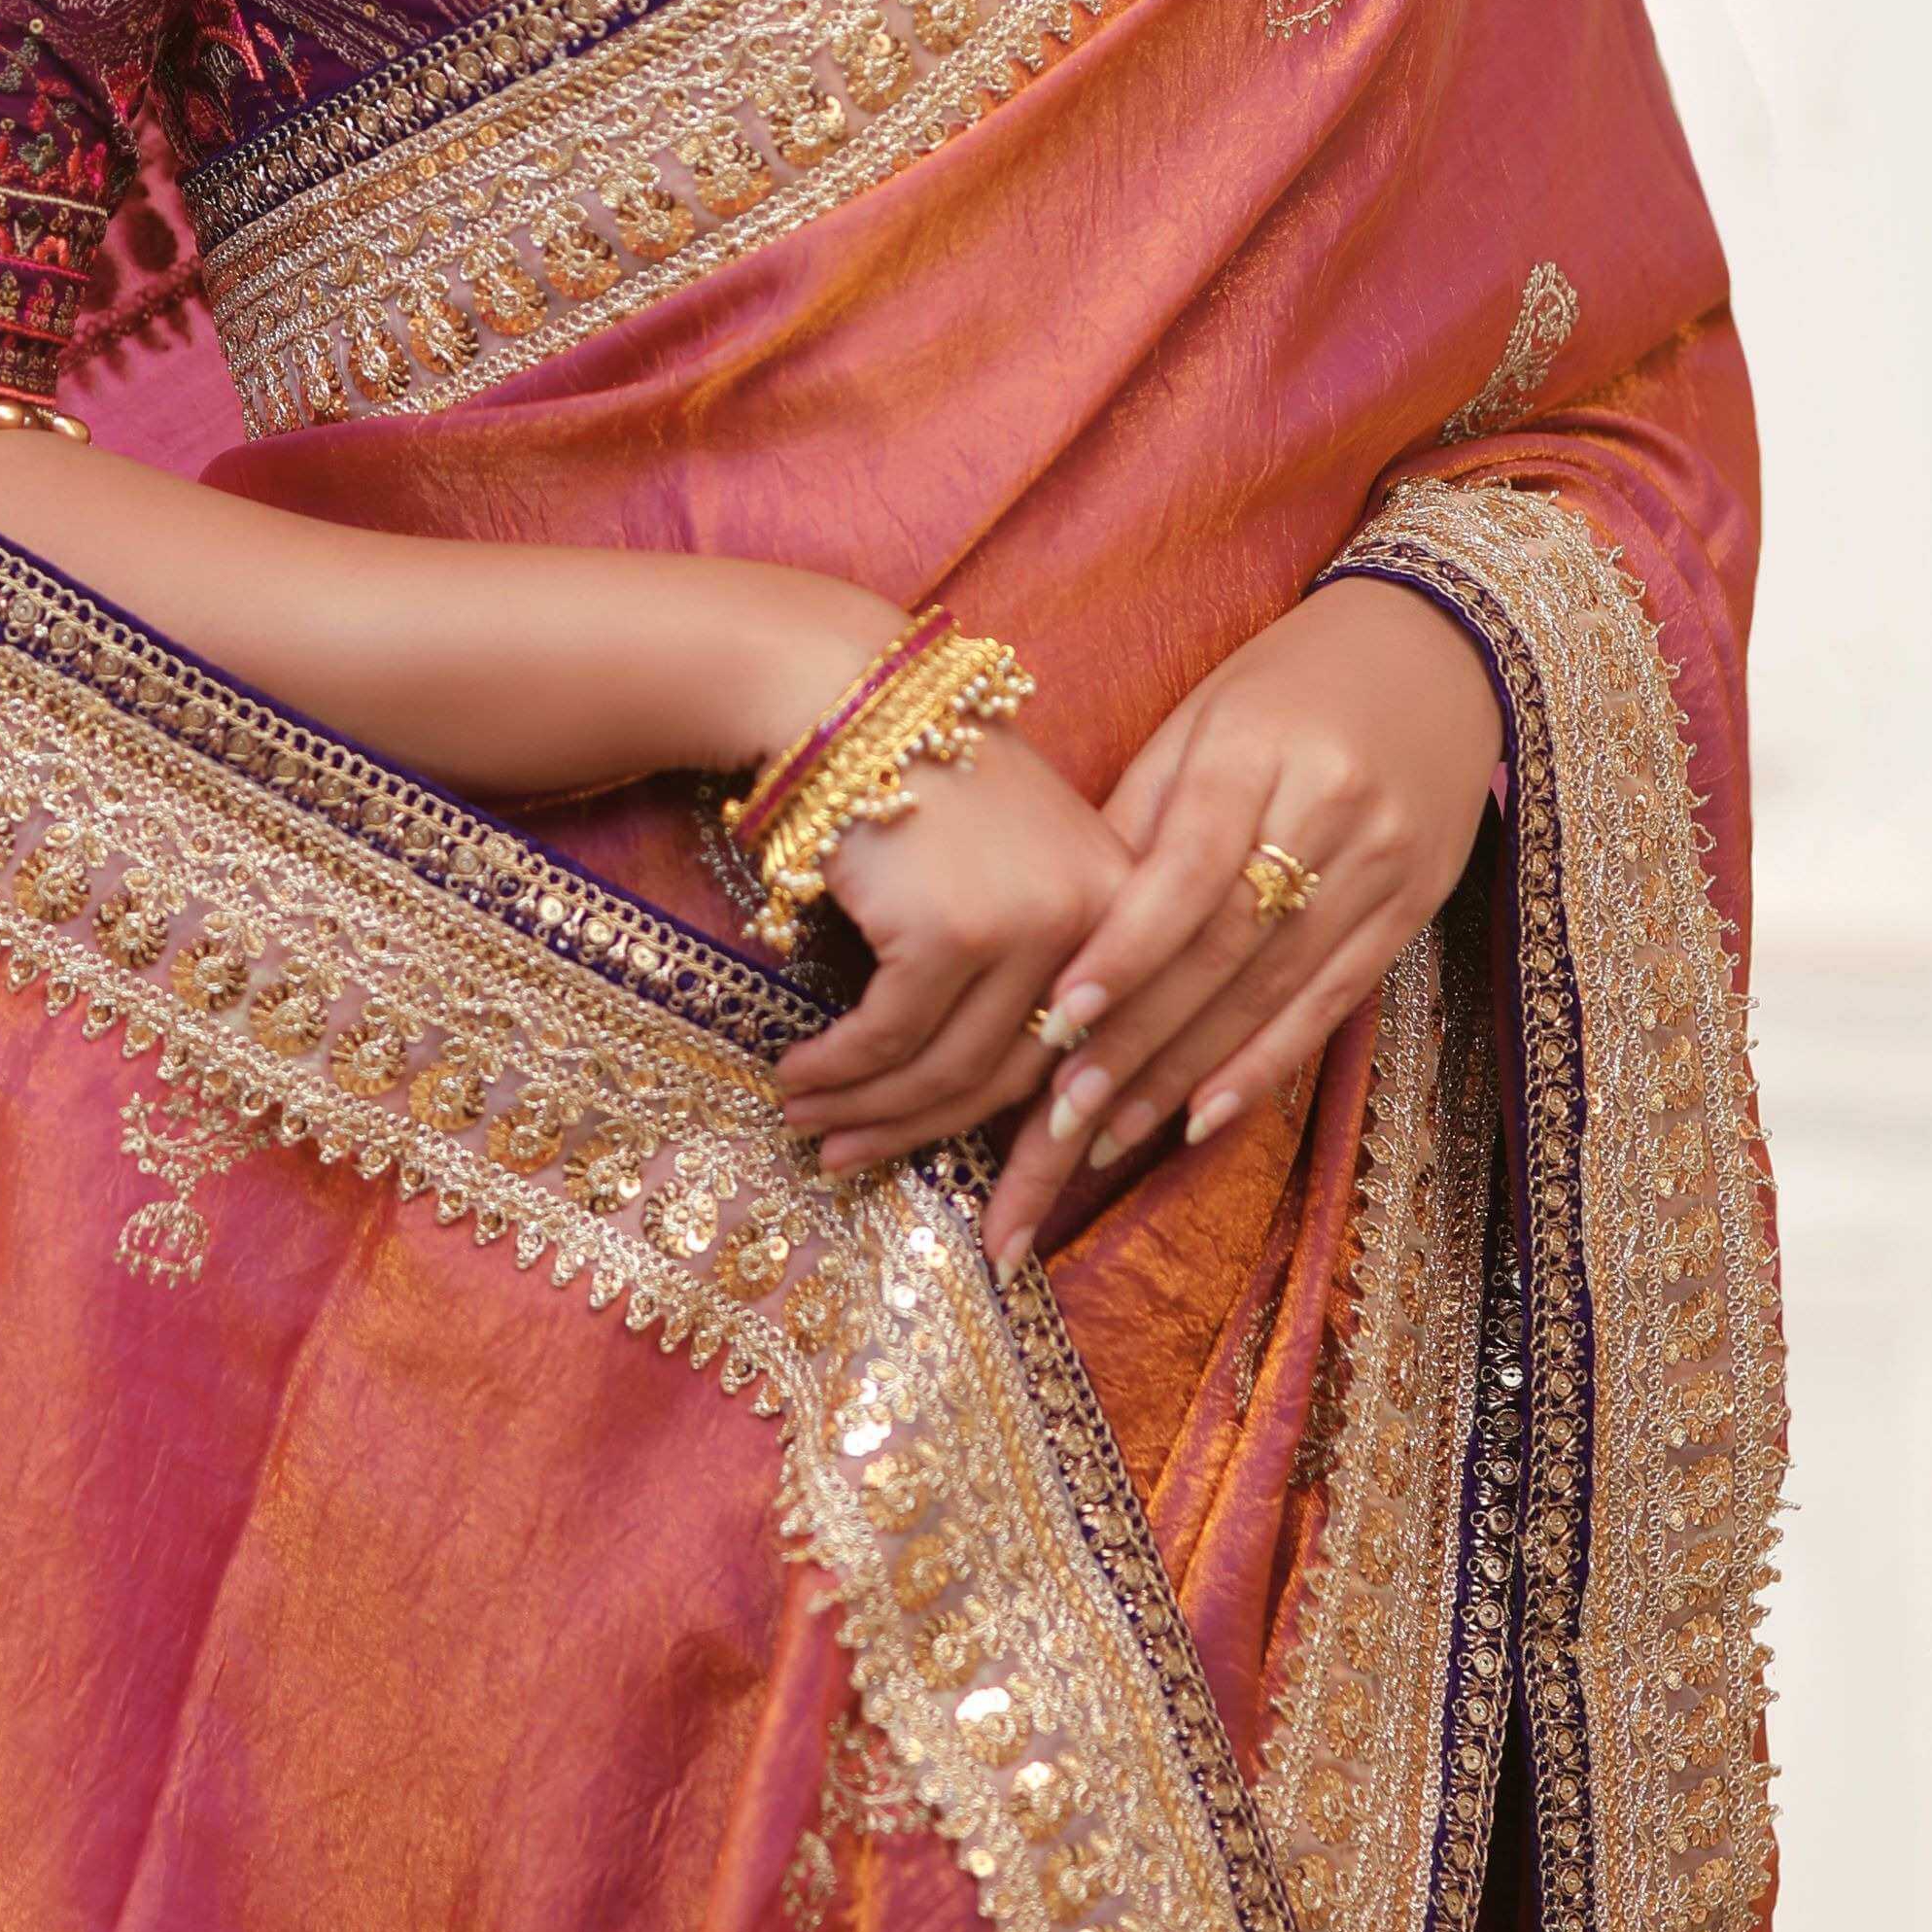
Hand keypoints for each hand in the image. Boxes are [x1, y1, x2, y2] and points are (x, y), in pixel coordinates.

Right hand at [769, 730, 1137, 1170]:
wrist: (850, 695)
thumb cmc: (922, 782)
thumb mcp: (1012, 871)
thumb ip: (1037, 971)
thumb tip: (1032, 1111)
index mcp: (1134, 909)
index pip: (1094, 1060)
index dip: (1045, 1159)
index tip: (1006, 1237)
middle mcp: (1101, 922)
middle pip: (1015, 1077)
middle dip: (924, 1137)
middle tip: (852, 1167)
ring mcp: (1030, 928)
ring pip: (945, 1068)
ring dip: (865, 1111)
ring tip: (809, 1127)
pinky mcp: (953, 931)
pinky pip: (889, 1037)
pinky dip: (837, 1071)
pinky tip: (797, 1078)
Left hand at [977, 575, 1500, 1276]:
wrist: (1439, 648)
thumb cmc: (1286, 681)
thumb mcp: (1202, 717)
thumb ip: (1139, 815)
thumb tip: (1063, 925)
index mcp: (1261, 747)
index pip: (1189, 866)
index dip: (1127, 949)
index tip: (1059, 1015)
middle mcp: (1332, 810)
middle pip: (1228, 944)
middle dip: (1141, 1035)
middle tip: (1063, 1110)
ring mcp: (1385, 865)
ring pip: (1276, 987)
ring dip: (1187, 1069)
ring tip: (1110, 1130)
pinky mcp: (1415, 908)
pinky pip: (1331, 1004)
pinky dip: (1265, 1066)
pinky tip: (1203, 1117)